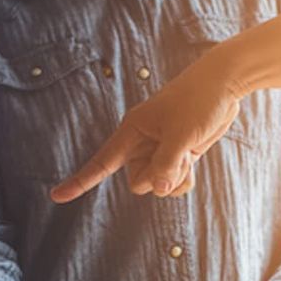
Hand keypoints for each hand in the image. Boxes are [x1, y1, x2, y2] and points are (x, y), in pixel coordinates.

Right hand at [51, 58, 240, 202]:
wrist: (223, 84)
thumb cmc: (199, 101)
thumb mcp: (182, 135)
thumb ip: (168, 165)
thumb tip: (158, 190)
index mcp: (132, 131)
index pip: (101, 162)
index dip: (79, 181)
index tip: (56, 196)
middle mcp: (142, 143)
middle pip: (138, 182)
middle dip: (157, 177)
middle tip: (178, 152)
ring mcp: (159, 151)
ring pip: (157, 185)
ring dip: (174, 178)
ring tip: (188, 153)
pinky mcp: (176, 155)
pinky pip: (172, 181)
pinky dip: (182, 178)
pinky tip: (193, 160)